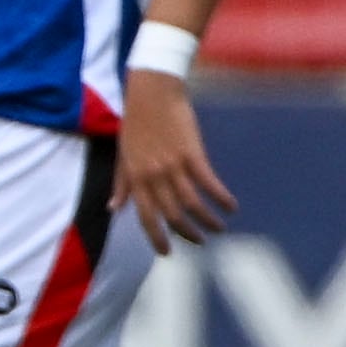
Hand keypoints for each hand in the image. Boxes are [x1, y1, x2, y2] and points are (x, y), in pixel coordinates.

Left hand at [116, 68, 235, 251]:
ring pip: (191, 203)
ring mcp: (172, 165)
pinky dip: (221, 197)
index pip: (145, 217)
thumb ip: (121, 184)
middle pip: (172, 215)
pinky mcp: (192, 153)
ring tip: (219, 229)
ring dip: (207, 220)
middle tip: (200, 241)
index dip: (156, 237)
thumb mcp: (123, 155)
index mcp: (134, 178)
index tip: (166, 253)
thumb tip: (114, 209)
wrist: (152, 93)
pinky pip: (208, 182)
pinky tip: (231, 207)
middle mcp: (152, 176)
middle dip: (187, 233)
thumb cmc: (136, 124)